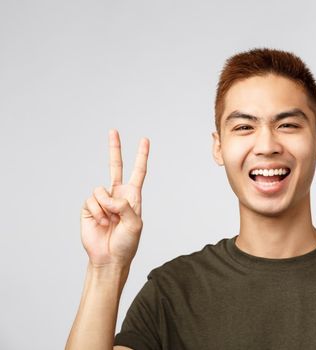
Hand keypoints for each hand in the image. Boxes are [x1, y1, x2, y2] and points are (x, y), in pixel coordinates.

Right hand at [80, 129, 149, 267]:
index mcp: (133, 197)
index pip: (138, 172)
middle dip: (114, 149)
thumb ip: (124, 205)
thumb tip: (107, 195)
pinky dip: (97, 212)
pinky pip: (92, 200)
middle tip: (113, 131)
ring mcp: (102, 201)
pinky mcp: (89, 208)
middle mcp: (117, 195)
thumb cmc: (126, 243)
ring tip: (109, 222)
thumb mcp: (135, 223)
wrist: (109, 258)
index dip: (141, 156)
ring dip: (106, 207)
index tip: (145, 140)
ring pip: (101, 190)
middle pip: (115, 167)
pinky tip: (101, 223)